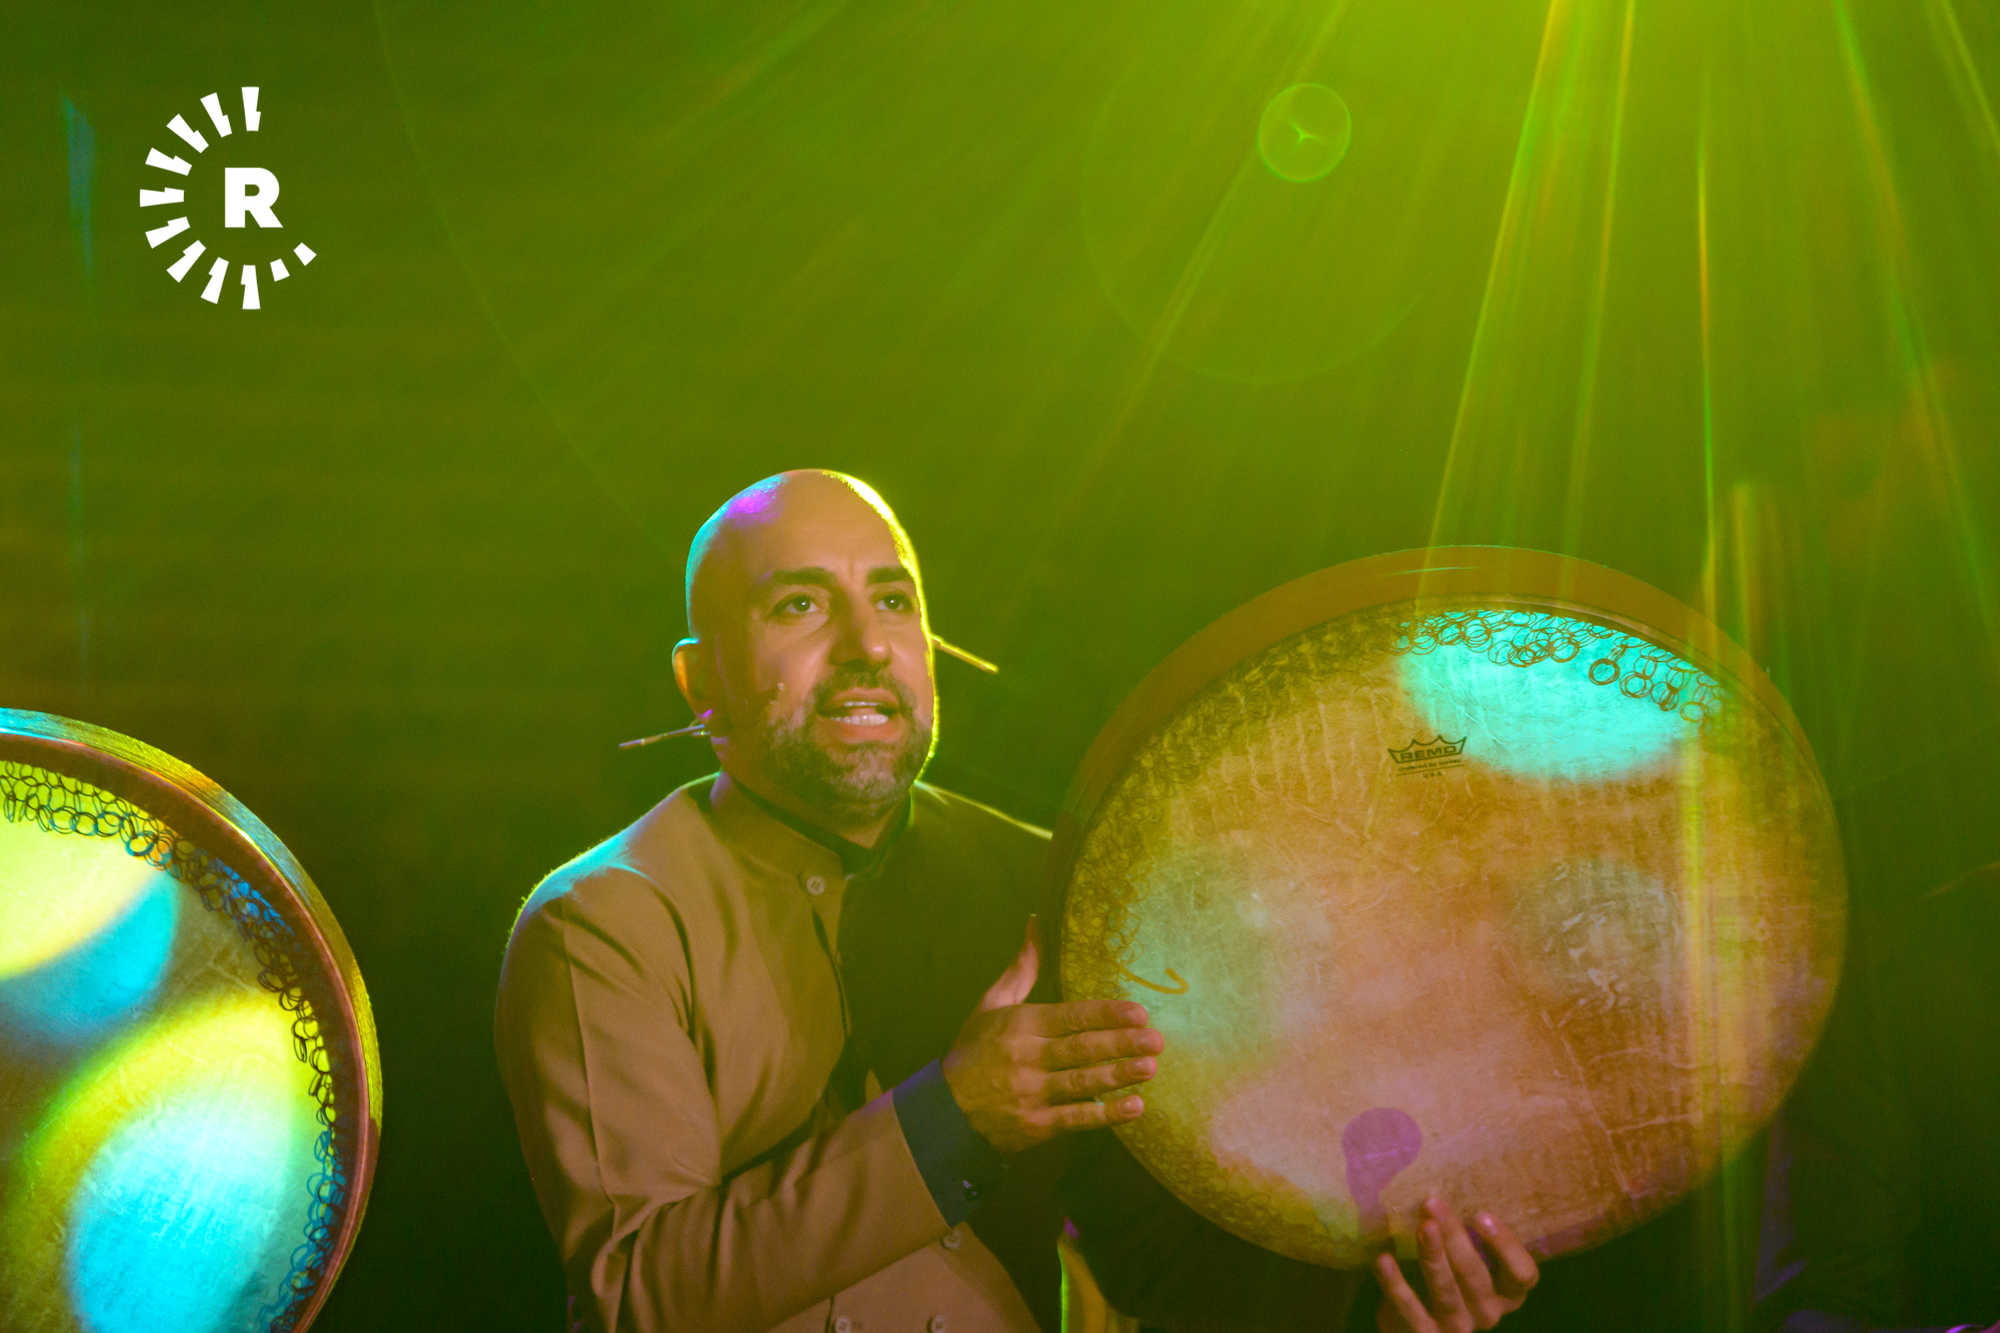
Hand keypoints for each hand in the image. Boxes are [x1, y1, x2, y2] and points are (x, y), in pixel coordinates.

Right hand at [942, 917, 1164, 1151]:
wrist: (944, 1109)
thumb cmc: (974, 1050)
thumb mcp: (991, 1004)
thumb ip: (1022, 969)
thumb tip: (1036, 922)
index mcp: (1020, 1025)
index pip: (1071, 1017)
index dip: (1106, 1015)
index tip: (1139, 1012)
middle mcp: (1027, 1057)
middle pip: (1082, 1049)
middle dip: (1121, 1044)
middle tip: (1157, 1040)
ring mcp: (1031, 1093)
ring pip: (1082, 1082)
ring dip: (1119, 1075)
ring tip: (1151, 1068)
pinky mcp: (1035, 1126)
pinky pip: (1075, 1118)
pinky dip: (1105, 1114)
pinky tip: (1133, 1107)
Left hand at [1374, 1198, 1538, 1332]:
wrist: (1413, 1323)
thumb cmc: (1449, 1277)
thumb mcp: (1467, 1258)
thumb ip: (1469, 1234)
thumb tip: (1449, 1177)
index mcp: (1507, 1293)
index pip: (1523, 1274)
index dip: (1506, 1246)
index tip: (1481, 1214)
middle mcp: (1488, 1313)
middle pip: (1477, 1277)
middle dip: (1455, 1239)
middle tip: (1434, 1204)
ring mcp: (1458, 1327)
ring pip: (1446, 1292)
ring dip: (1432, 1257)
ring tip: (1421, 1227)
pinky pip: (1410, 1309)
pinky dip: (1396, 1284)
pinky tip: (1384, 1259)